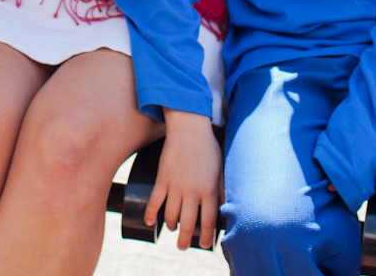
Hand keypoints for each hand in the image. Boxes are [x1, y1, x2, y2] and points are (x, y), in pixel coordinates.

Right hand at [148, 110, 222, 250]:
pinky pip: (154, 201)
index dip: (206, 237)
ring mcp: (175, 185)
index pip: (208, 221)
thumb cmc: (208, 148)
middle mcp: (192, 191)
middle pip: (187, 224)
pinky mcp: (161, 179)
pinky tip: (150, 222)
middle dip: (185, 239)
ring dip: (171, 227)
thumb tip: (225, 209)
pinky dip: (150, 214)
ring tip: (173, 229)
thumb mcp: (220, 169)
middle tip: (183, 246)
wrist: (188, 128)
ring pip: (171, 216)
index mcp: (208, 190)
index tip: (205, 244)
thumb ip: (222, 190)